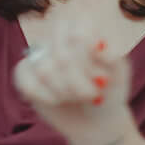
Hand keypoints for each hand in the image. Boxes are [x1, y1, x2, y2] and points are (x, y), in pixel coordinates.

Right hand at [13, 26, 132, 144]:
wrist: (96, 119)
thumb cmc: (111, 91)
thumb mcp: (120, 75)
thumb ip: (114, 57)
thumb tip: (100, 44)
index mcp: (83, 25)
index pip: (78, 35)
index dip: (88, 61)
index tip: (104, 78)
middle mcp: (58, 33)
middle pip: (63, 57)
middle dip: (81, 85)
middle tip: (94, 95)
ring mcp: (39, 52)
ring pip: (45, 71)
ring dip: (66, 93)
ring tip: (80, 97)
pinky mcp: (24, 72)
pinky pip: (28, 84)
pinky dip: (48, 98)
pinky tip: (59, 101)